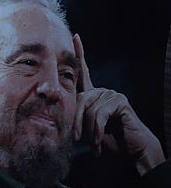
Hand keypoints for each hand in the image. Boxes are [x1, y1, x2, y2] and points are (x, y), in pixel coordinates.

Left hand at [72, 34, 164, 175]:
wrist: (131, 151)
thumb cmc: (108, 140)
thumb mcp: (85, 127)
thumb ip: (75, 115)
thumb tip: (55, 110)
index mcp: (92, 94)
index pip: (83, 72)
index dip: (79, 54)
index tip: (74, 36)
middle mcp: (101, 90)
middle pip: (78, 100)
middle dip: (76, 122)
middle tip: (78, 139)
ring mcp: (111, 94)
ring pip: (88, 109)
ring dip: (88, 130)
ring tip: (93, 143)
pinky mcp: (119, 101)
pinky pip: (99, 114)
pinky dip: (97, 131)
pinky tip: (100, 142)